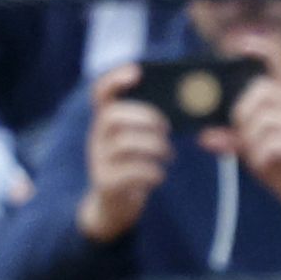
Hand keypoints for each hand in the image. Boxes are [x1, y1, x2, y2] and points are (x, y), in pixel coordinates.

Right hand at [76, 70, 169, 239]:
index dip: (115, 79)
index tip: (138, 72)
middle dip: (145, 117)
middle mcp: (97, 138)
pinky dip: (152, 172)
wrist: (114, 207)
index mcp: (105, 122)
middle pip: (112, 116)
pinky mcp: (106, 184)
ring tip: (169, 155)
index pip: (100, 93)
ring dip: (154, 146)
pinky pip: (130, 173)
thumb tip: (184, 106)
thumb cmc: (133, 167)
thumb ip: (148, 124)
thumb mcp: (136, 142)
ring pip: (124, 144)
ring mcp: (99, 162)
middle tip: (167, 128)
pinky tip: (159, 175)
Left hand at [221, 46, 280, 223]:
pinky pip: (269, 144)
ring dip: (249, 143)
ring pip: (260, 120)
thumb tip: (204, 137)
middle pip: (259, 89)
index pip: (278, 60)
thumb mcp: (254, 150)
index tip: (238, 42)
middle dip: (241, 114)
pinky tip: (266, 165)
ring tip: (258, 157)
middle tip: (243, 137)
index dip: (259, 47)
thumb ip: (233, 139)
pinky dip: (259, 158)